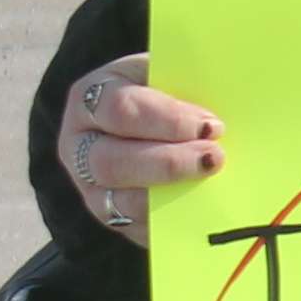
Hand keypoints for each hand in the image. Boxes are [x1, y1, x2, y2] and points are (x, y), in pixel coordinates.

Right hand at [58, 54, 221, 239]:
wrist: (147, 121)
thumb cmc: (161, 92)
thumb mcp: (164, 73)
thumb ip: (183, 83)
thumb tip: (221, 102)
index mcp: (89, 98)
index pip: (120, 109)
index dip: (167, 119)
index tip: (211, 127)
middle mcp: (78, 145)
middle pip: (113, 161)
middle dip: (168, 162)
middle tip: (215, 158)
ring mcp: (90, 187)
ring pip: (121, 200)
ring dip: (170, 192)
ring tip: (210, 180)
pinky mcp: (110, 218)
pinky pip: (136, 228)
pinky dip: (169, 220)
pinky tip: (200, 207)